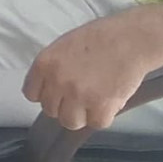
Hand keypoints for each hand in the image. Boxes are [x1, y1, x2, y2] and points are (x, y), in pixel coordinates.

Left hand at [24, 17, 155, 130]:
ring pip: (70, 122)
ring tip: (93, 101)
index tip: (57, 93)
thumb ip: (52, 67)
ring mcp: (78, 96)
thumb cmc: (99, 37)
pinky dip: (103, 116)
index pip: (31, 93)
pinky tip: (108, 102)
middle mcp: (57, 81)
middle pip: (50, 110)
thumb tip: (48, 87)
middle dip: (64, 105)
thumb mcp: (64, 45)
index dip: (46, 94)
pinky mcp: (101, 107)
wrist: (131, 39)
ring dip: (81, 115)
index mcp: (44, 63)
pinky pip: (95, 124)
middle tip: (80, 95)